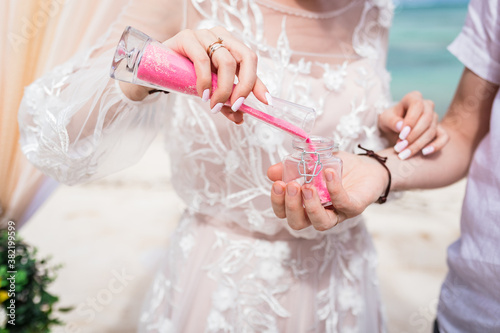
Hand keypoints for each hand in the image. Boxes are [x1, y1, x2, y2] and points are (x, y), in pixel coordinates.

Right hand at [163, 27, 269, 123]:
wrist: (158, 69)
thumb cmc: (187, 77)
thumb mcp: (212, 91)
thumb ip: (227, 103)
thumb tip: (241, 119)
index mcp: (231, 46)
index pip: (251, 62)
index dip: (259, 82)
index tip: (266, 101)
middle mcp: (221, 36)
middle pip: (245, 57)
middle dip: (243, 86)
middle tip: (235, 106)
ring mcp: (204, 34)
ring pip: (226, 61)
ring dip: (223, 89)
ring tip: (214, 105)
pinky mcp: (187, 37)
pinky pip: (203, 60)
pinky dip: (206, 81)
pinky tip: (203, 94)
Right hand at [267, 151, 388, 230]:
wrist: (367, 167)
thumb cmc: (338, 169)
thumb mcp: (310, 162)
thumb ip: (291, 167)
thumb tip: (271, 172)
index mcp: (305, 205)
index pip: (285, 213)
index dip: (278, 203)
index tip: (277, 184)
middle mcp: (320, 213)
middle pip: (299, 223)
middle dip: (291, 206)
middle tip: (291, 186)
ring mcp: (338, 213)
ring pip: (321, 223)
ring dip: (311, 207)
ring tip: (307, 187)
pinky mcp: (355, 207)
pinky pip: (343, 203)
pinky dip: (334, 189)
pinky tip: (329, 173)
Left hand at [378, 91, 448, 159]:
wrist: (395, 129)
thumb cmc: (390, 120)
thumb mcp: (385, 119)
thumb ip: (391, 121)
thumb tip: (401, 126)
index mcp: (413, 98)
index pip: (417, 105)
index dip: (411, 120)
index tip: (401, 135)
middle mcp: (427, 106)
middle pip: (426, 119)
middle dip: (413, 136)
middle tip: (400, 148)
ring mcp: (434, 117)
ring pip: (432, 130)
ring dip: (418, 144)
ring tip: (404, 153)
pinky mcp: (439, 130)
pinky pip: (444, 137)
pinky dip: (436, 145)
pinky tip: (424, 152)